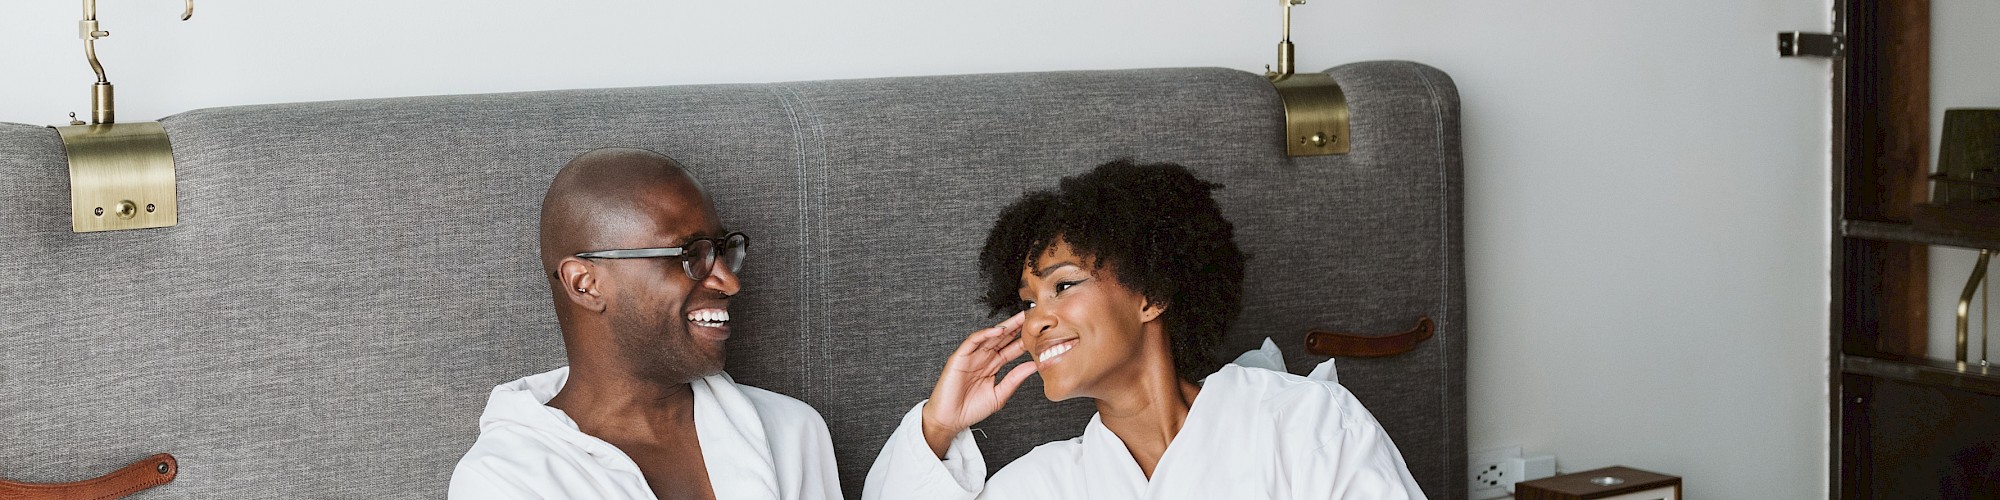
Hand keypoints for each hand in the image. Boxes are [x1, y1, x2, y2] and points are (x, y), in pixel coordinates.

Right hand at [919, 312, 1037, 457]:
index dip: (1023, 342)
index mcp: (992, 367)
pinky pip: (973, 341)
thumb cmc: (970, 410)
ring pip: (989, 337)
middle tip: (1030, 318)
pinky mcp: (959, 357)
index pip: (1010, 350)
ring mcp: (971, 357)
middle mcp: (982, 359)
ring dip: (1004, 327)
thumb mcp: (999, 395)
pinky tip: (998, 330)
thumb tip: (1032, 366)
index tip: (1038, 335)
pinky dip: (984, 334)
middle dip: (1016, 328)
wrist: (950, 420)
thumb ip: (1014, 380)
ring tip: (1018, 319)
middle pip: (1001, 340)